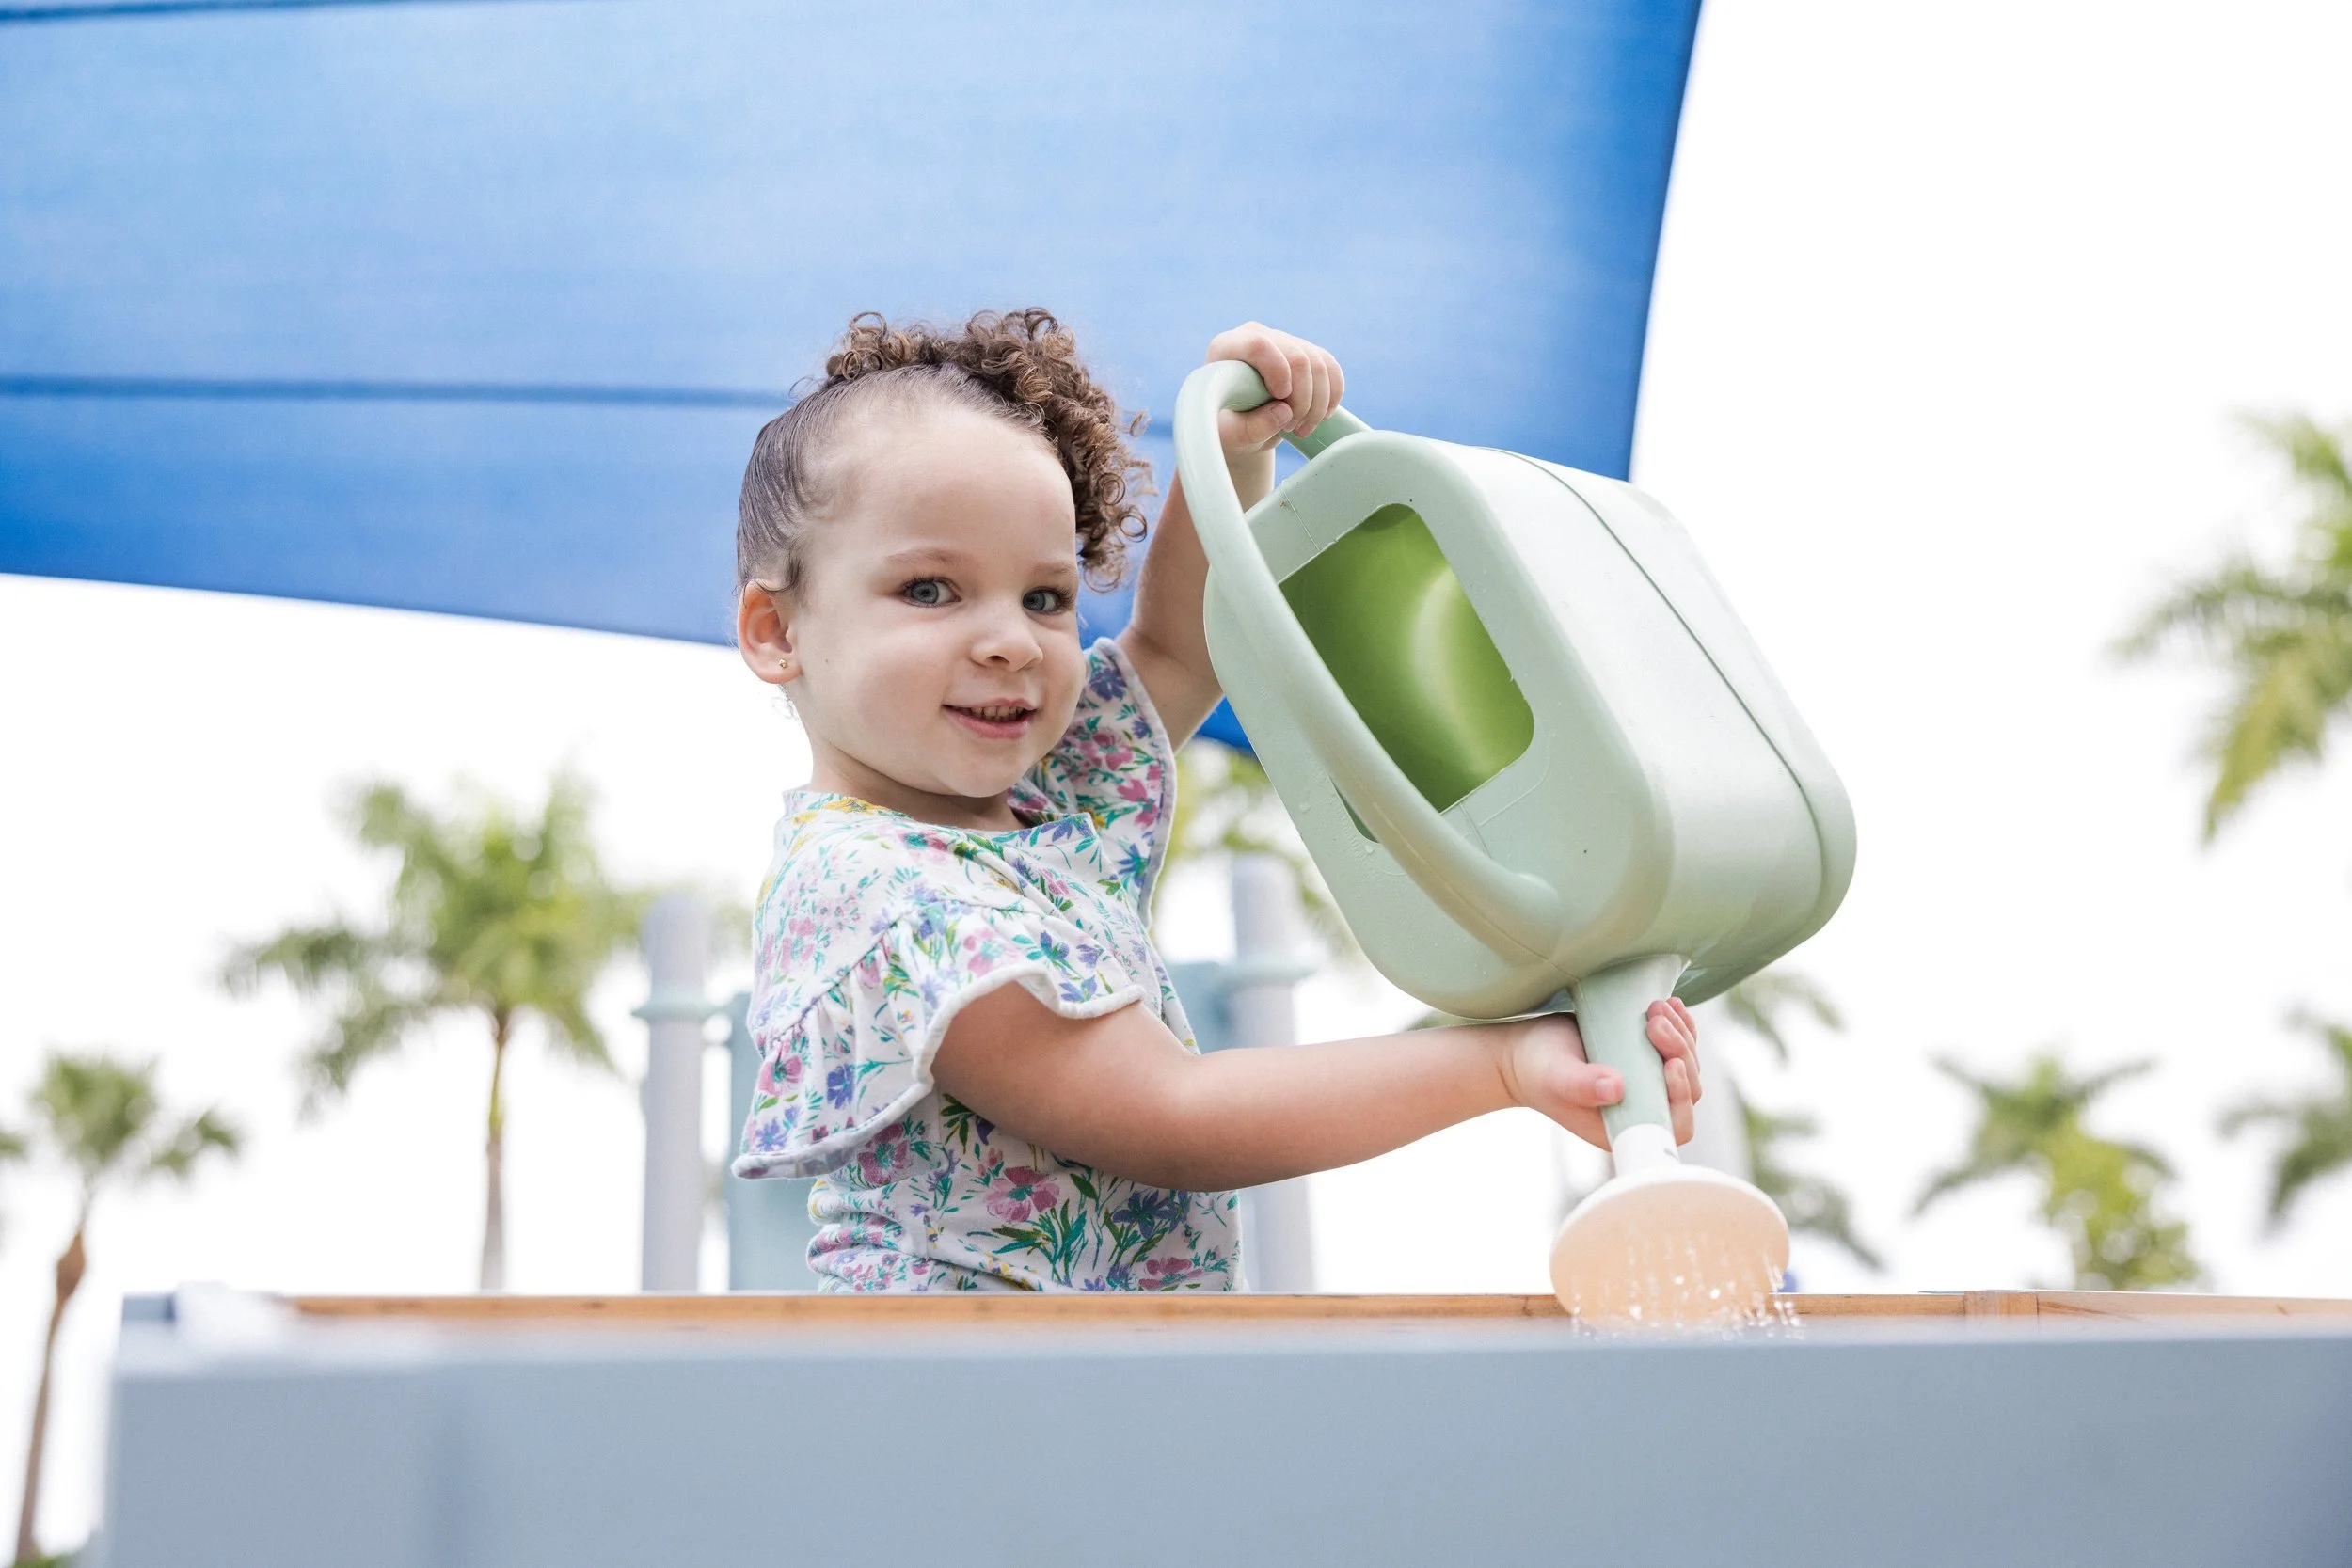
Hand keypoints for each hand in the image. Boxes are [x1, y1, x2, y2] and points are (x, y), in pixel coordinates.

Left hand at [1203, 322, 1345, 459]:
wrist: (1241, 427)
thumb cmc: (1229, 429)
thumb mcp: (1231, 437)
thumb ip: (1249, 428)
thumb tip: (1284, 412)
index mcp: (1226, 348)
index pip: (1258, 346)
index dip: (1277, 372)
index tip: (1280, 400)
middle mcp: (1256, 336)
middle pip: (1297, 357)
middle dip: (1302, 400)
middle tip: (1290, 428)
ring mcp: (1283, 341)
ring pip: (1319, 365)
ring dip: (1317, 405)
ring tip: (1301, 429)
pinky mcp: (1305, 352)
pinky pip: (1331, 369)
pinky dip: (1332, 396)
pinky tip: (1321, 417)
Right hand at [1494, 1001, 1701, 1150]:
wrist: (1525, 1051)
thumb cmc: (1536, 1068)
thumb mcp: (1555, 1075)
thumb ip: (1581, 1085)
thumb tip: (1617, 1089)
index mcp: (1625, 1126)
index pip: (1675, 1125)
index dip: (1682, 1098)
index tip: (1670, 1064)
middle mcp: (1642, 1108)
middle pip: (1687, 1089)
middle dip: (1680, 1051)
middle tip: (1654, 1020)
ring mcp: (1646, 1084)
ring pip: (1686, 1065)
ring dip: (1681, 1033)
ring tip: (1657, 1006)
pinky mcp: (1644, 1060)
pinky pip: (1677, 1047)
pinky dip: (1681, 1025)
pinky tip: (1671, 1005)